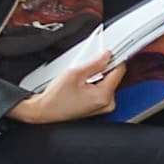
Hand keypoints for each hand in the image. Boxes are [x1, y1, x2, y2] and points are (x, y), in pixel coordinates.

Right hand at [10, 43, 127, 127]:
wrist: (43, 111)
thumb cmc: (55, 98)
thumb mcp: (74, 74)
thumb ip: (94, 63)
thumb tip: (107, 56)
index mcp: (103, 96)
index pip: (119, 71)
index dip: (114, 59)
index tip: (110, 52)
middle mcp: (106, 104)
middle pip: (113, 77)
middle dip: (102, 68)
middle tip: (87, 66)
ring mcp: (102, 107)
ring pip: (107, 82)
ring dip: (97, 76)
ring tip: (81, 77)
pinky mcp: (97, 107)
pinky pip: (101, 90)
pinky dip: (94, 83)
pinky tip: (82, 83)